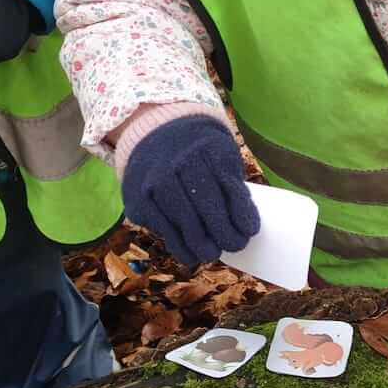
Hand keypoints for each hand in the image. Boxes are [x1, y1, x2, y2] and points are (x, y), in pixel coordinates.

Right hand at [123, 116, 260, 264]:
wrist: (155, 134)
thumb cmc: (199, 152)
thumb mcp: (221, 155)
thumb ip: (232, 185)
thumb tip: (245, 228)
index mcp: (205, 151)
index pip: (230, 189)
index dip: (242, 215)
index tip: (249, 232)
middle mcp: (175, 166)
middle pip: (208, 211)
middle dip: (225, 236)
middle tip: (235, 245)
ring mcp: (153, 185)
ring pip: (185, 227)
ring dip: (203, 248)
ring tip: (212, 253)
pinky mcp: (138, 203)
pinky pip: (165, 233)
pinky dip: (181, 248)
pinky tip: (191, 254)